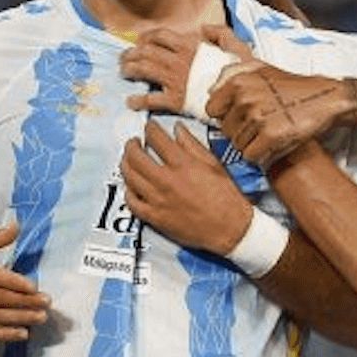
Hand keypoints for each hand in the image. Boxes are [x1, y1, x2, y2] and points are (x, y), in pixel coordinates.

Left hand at [119, 24, 260, 114]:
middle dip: (131, 53)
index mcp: (190, 46)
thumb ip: (220, 33)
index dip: (146, 37)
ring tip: (124, 72)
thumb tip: (203, 29)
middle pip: (146, 52)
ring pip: (144, 70)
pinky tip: (131, 101)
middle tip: (124, 58)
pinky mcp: (175, 100)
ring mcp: (175, 80)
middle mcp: (178, 60)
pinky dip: (138, 100)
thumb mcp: (236, 45)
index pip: (160, 36)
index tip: (140, 41)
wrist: (242, 95)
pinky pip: (151, 99)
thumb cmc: (240, 72)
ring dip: (129, 70)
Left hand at [119, 121, 253, 253]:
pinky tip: (132, 186)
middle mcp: (167, 181)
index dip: (150, 129)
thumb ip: (193, 145)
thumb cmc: (227, 198)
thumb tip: (178, 130)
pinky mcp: (155, 218)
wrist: (231, 229)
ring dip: (126, 164)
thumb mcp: (214, 164)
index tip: (149, 127)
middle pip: (136, 156)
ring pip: (129, 177)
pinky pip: (132, 202)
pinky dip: (128, 191)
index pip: (156, 138)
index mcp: (183, 165)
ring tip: (129, 160)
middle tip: (134, 143)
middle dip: (131, 145)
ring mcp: (158, 200)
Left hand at [207, 67, 349, 167]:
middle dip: (240, 132)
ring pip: (237, 145)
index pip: (212, 110)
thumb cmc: (292, 86)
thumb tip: (211, 90)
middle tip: (259, 126)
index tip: (239, 117)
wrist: (323, 99)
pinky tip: (271, 144)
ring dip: (251, 144)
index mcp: (239, 82)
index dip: (225, 116)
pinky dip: (260, 155)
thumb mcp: (260, 69)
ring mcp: (258, 117)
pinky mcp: (271, 135)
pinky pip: (251, 156)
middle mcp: (245, 99)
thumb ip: (232, 74)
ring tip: (268, 133)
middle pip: (225, 131)